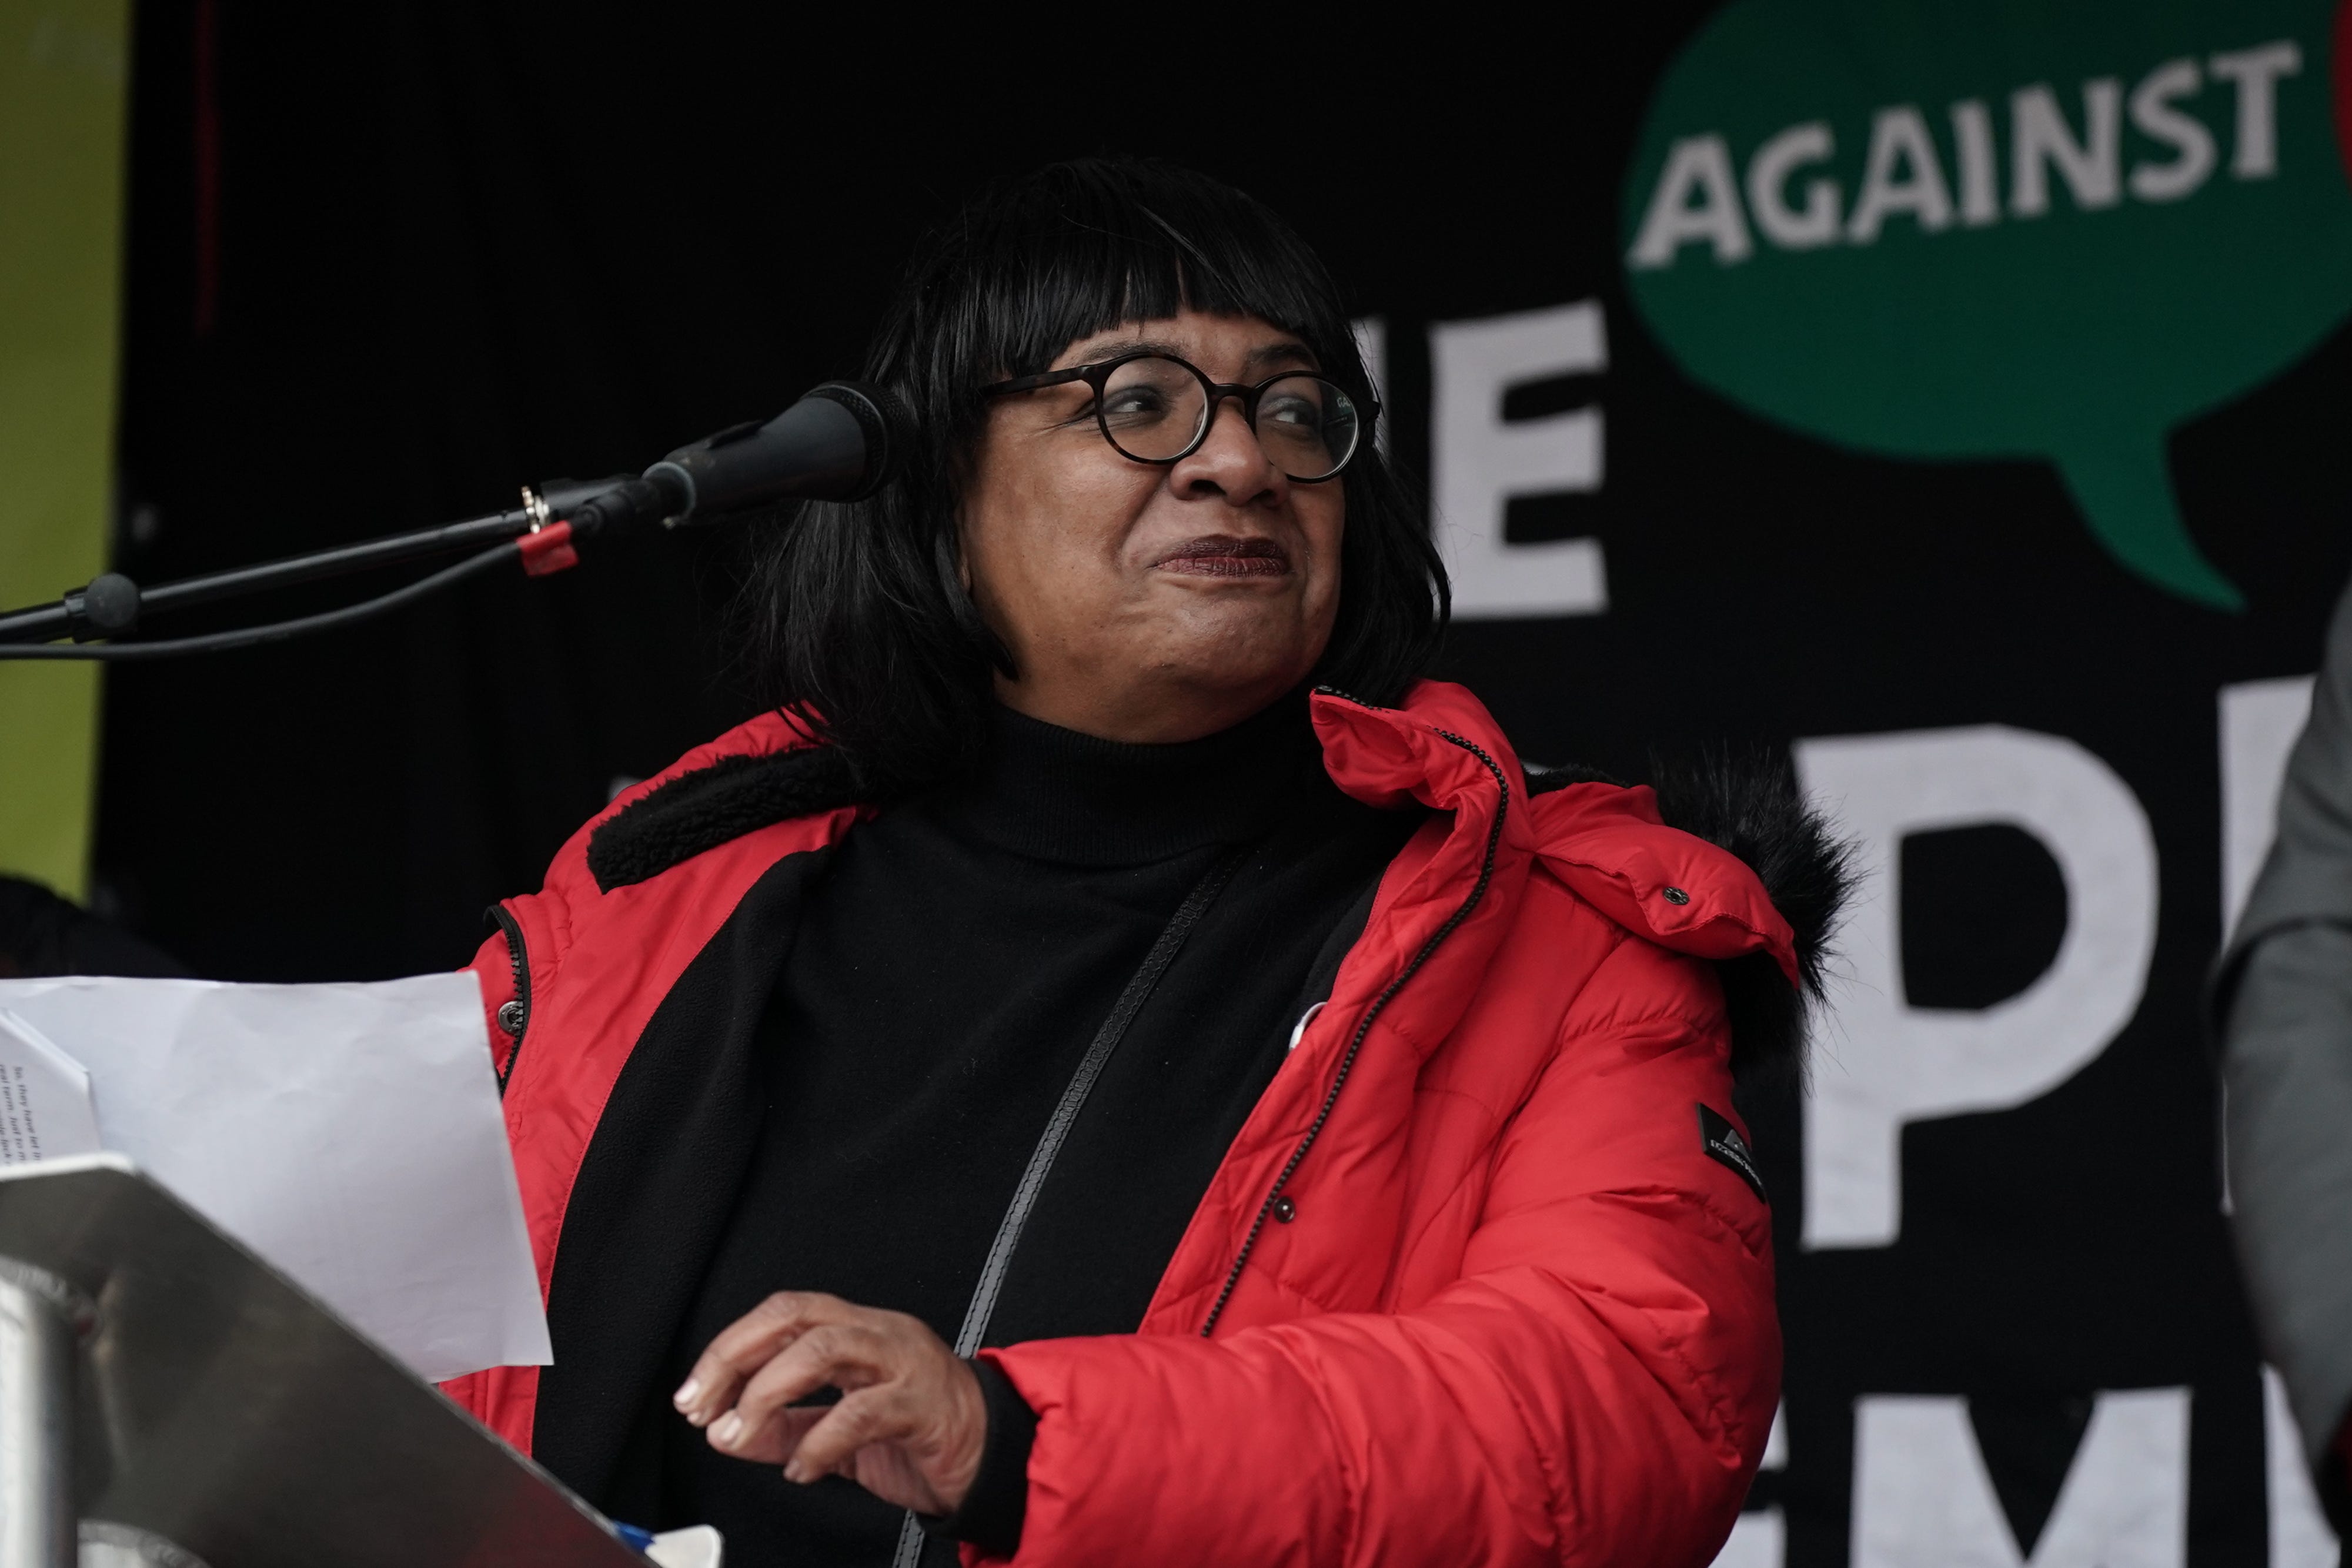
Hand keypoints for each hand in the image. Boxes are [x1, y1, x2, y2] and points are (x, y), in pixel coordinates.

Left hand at [672, 1291, 986, 1515]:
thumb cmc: (919, 1433)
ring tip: (741, 1433)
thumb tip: (723, 1432)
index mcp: (857, 1329)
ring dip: (767, 1394)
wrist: (994, 1456)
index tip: (694, 1394)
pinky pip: (860, 1414)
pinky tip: (801, 1469)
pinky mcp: (922, 1405)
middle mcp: (878, 1332)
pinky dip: (817, 1445)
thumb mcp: (837, 1431)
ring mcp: (903, 1362)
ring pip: (824, 1350)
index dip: (730, 1347)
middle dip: (735, 1358)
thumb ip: (785, 1426)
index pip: (782, 1313)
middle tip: (703, 1406)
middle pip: (795, 1316)